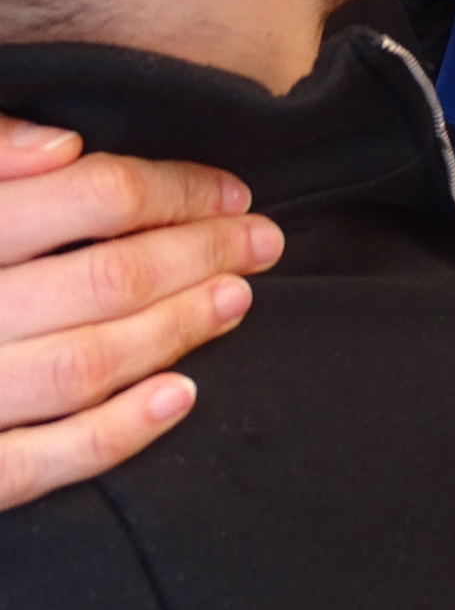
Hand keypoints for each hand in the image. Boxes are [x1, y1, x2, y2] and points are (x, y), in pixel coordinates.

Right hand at [0, 115, 282, 510]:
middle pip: (107, 275)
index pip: (89, 196)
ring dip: (177, 328)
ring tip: (236, 299)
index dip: (174, 190)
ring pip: (86, 361)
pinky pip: (37, 462)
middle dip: (202, 254)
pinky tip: (181, 395)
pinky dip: (116, 432)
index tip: (230, 190)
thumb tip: (61, 147)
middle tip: (261, 240)